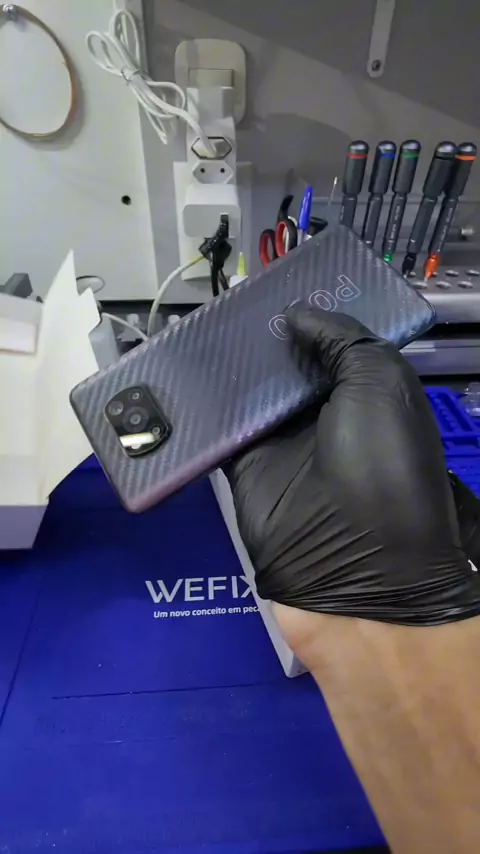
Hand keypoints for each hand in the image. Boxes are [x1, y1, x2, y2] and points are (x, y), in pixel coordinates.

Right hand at [225, 305, 479, 653]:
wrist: (354, 570)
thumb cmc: (382, 466)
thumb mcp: (381, 384)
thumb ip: (340, 339)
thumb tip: (297, 316)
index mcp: (366, 391)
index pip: (331, 341)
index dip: (306, 313)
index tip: (273, 282)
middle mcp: (324, 413)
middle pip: (284, 363)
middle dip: (258, 332)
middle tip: (224, 297)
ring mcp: (282, 443)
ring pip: (247, 392)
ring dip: (224, 364)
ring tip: (191, 322)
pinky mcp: (244, 469)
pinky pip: (217, 429)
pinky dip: (197, 404)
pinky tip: (172, 371)